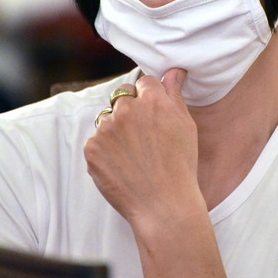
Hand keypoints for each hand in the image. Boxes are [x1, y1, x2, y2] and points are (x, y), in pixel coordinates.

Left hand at [85, 68, 200, 224]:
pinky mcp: (92, 148)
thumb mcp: (185, 125)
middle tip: (142, 136)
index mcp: (152, 100)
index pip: (144, 82)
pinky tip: (121, 166)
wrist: (163, 205)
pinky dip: (105, 151)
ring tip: (132, 154)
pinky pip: (96, 141)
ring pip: (107, 118)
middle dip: (129, 110)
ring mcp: (106, 129)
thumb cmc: (181, 166)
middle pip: (121, 96)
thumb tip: (173, 71)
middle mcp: (127, 110)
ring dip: (115, 130)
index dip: (148, 97)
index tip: (152, 115)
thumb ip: (174, 94)